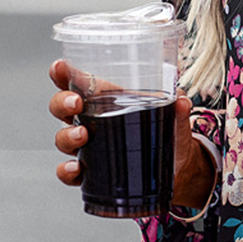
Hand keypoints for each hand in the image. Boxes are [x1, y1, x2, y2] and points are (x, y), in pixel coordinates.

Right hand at [48, 60, 212, 204]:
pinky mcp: (92, 173)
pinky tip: (76, 169)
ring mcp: (88, 148)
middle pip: (61, 108)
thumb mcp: (175, 120)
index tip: (59, 67)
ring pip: (62, 138)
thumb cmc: (168, 133)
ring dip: (66, 136)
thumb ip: (178, 110)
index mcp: (105, 100)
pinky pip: (69, 173)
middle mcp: (90, 121)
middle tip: (76, 104)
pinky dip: (67, 171)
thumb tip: (183, 100)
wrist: (177, 168)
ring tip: (82, 135)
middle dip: (62, 103)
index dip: (62, 73)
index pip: (77, 82)